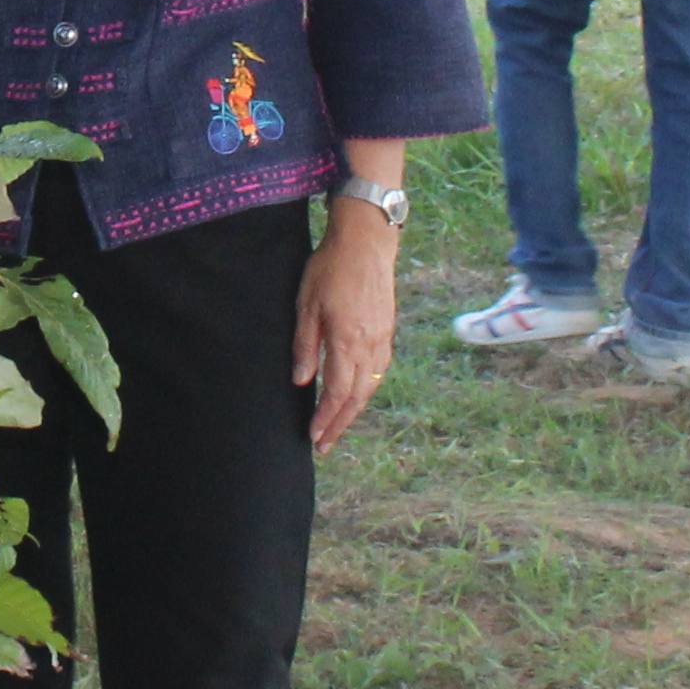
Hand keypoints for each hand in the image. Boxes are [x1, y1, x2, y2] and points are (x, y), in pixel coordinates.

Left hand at [297, 198, 401, 445]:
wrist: (366, 243)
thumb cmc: (330, 269)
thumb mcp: (306, 305)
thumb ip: (305, 346)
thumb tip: (301, 382)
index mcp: (347, 341)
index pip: (336, 393)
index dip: (326, 419)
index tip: (314, 437)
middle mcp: (369, 346)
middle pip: (356, 397)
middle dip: (339, 424)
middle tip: (324, 445)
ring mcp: (382, 339)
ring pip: (370, 387)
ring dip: (353, 410)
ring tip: (338, 426)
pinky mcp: (387, 331)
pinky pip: (378, 371)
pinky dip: (366, 390)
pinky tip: (356, 394)